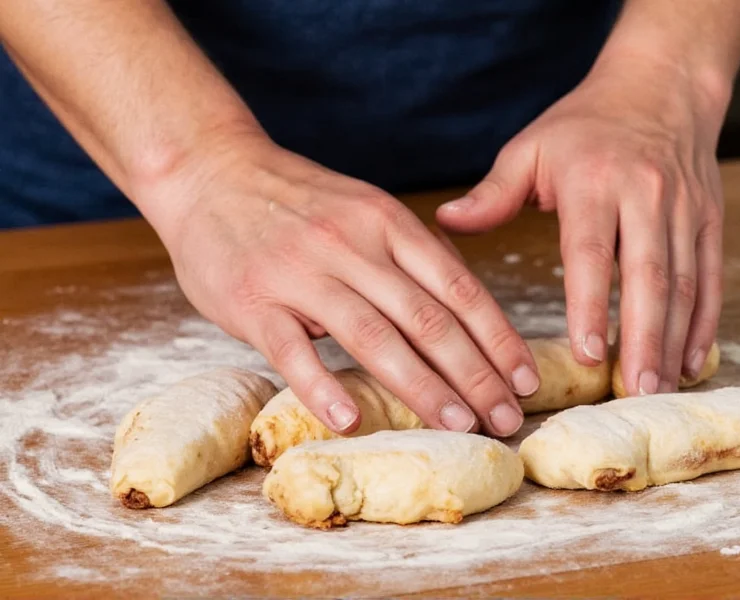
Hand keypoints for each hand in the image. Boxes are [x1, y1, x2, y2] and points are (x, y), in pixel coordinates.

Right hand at [138, 131, 538, 435]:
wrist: (209, 170)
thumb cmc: (296, 201)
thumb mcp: (363, 206)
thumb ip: (409, 252)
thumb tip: (463, 304)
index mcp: (387, 222)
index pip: (458, 287)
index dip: (499, 337)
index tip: (526, 378)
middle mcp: (352, 245)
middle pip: (427, 318)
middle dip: (476, 374)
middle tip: (506, 418)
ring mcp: (302, 273)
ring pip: (373, 337)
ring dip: (423, 387)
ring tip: (458, 425)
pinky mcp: (253, 301)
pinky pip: (292, 351)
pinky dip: (323, 387)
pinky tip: (351, 421)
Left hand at [437, 53, 726, 395]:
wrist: (659, 86)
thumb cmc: (584, 125)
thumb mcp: (530, 148)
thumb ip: (492, 192)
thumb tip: (446, 222)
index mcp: (594, 182)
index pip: (591, 252)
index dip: (591, 305)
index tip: (589, 354)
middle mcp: (645, 196)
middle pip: (647, 276)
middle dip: (643, 339)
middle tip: (634, 392)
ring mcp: (684, 209)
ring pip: (684, 283)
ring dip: (673, 340)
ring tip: (659, 390)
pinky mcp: (710, 219)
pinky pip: (711, 277)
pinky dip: (705, 322)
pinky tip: (691, 361)